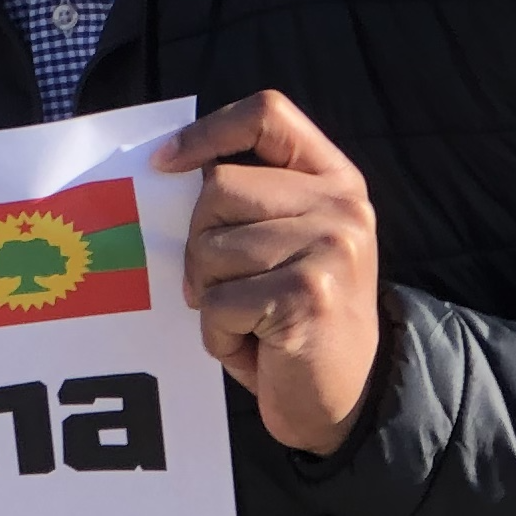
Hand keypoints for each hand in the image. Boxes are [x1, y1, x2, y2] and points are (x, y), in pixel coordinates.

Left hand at [155, 94, 383, 456]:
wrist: (348, 400)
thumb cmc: (295, 316)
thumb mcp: (288, 241)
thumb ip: (252, 199)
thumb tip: (166, 168)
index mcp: (336, 179)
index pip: (268, 115)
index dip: (209, 131)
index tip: (166, 164)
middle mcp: (342, 206)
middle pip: (218, 187)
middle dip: (200, 242)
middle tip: (225, 285)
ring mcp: (330, 249)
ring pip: (210, 247)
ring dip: (210, 295)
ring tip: (248, 319)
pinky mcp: (307, 296)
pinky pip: (218, 302)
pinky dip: (218, 334)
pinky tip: (254, 346)